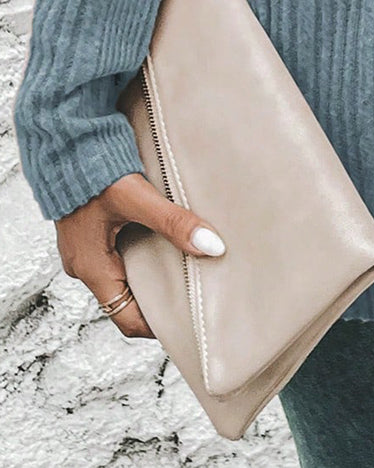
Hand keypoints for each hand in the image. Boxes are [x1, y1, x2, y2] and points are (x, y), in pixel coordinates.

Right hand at [55, 172, 226, 338]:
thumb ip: (174, 223)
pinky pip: (117, 254)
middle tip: (192, 292)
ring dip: (150, 273)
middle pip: (126, 299)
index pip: (126, 318)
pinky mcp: (90, 232)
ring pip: (123, 275)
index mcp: (91, 268)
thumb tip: (212, 246)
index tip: (187, 321)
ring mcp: (86, 248)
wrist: (68, 142)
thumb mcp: (137, 199)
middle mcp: (85, 264)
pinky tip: (164, 241)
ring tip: (184, 267)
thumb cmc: (94, 171)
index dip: (157, 325)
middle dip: (158, 299)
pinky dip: (140, 254)